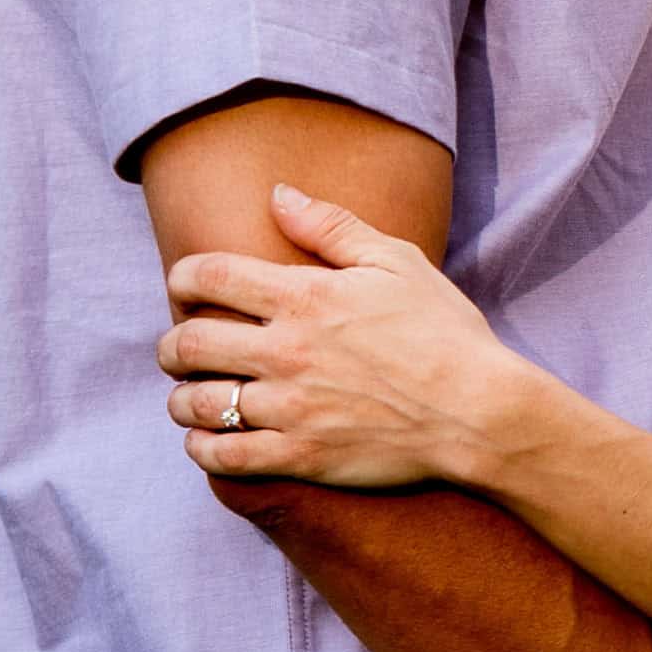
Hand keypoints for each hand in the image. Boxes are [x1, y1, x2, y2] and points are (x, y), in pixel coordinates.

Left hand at [160, 184, 545, 491]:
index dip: (181, 277)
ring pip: (194, 402)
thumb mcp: (397, 262)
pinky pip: (221, 455)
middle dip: (172, 344)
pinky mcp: (299, 456)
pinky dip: (201, 446)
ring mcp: (289, 407)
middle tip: (181, 348)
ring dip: (182, 397)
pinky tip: (208, 438)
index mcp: (306, 297)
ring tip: (193, 395)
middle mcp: (287, 351)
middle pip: (187, 342)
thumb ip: (332, 225)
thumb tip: (278, 195)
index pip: (208, 276)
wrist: (479, 411)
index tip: (184, 286)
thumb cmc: (444, 332)